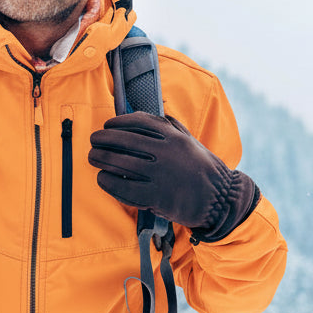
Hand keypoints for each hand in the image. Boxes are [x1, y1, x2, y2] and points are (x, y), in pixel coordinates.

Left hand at [88, 111, 258, 241]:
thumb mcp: (188, 139)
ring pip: (120, 163)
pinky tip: (102, 178)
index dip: (117, 122)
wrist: (220, 199)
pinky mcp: (156, 198)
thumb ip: (168, 125)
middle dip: (102, 139)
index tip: (107, 125)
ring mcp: (160, 175)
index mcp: (173, 136)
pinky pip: (123, 188)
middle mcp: (166, 152)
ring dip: (100, 159)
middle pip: (123, 140)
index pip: (137, 121)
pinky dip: (108, 182)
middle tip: (93, 141)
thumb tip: (139, 113)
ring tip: (93, 158)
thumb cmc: (201, 167)